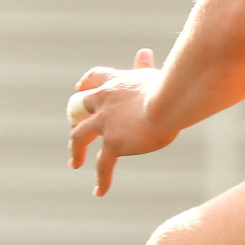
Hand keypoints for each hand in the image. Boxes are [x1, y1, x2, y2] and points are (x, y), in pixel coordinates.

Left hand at [67, 48, 178, 196]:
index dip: (85, 85)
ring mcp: (106, 123)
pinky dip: (101, 179)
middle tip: (76, 131)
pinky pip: (103, 165)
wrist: (170, 102)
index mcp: (116, 82)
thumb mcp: (152, 74)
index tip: (79, 89)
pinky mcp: (114, 143)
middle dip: (76, 119)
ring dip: (76, 151)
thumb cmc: (169, 86)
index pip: (94, 78)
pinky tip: (99, 191)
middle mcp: (105, 101)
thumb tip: (143, 52)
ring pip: (80, 137)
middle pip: (79, 108)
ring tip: (74, 163)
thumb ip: (144, 67)